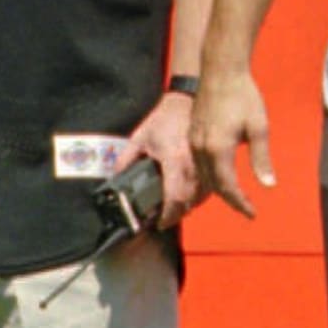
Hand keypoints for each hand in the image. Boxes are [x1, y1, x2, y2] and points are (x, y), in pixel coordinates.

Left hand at [120, 93, 198, 228]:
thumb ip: (126, 158)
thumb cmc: (165, 119)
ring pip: (199, 200)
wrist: (187, 104)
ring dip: (186, 207)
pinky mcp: (211, 166)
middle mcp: (194, 167)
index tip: (160, 223)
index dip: (168, 215)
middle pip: (188, 204)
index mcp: (175, 161)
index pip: (175, 197)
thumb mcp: (140, 137)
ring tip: (173, 207)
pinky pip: (206, 191)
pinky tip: (186, 196)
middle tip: (163, 218)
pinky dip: (196, 198)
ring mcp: (205, 168)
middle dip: (175, 215)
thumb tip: (116, 177)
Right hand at [189, 68, 274, 218]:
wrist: (221, 70)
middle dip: (230, 200)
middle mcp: (201, 149)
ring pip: (202, 176)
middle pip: (213, 186)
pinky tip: (219, 178)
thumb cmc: (243, 96)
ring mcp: (193, 141)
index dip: (240, 203)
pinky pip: (197, 165)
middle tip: (246, 209)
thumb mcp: (259, 128)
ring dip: (218, 190)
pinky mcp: (192, 135)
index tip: (252, 214)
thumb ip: (262, 159)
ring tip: (235, 198)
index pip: (228, 187)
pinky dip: (209, 176)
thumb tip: (268, 185)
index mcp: (218, 149)